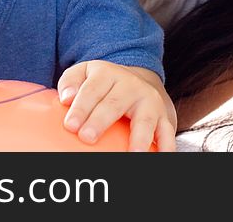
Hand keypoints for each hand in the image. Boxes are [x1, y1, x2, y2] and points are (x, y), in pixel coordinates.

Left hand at [57, 61, 176, 151]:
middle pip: (114, 104)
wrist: (140, 81)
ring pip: (144, 120)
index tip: (70, 125)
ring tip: (133, 153)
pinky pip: (167, 134)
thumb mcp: (85, 73)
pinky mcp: (164, 118)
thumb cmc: (103, 84)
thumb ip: (70, 82)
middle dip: (100, 121)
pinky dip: (165, 147)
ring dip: (139, 138)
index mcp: (107, 74)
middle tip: (86, 137)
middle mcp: (131, 85)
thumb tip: (65, 99)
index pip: (92, 90)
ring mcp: (149, 102)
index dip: (81, 107)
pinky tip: (160, 157)